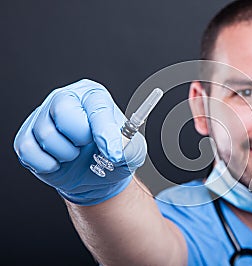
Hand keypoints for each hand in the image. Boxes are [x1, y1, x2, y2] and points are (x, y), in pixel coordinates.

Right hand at [14, 79, 146, 204]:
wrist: (95, 176)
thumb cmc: (113, 156)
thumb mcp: (132, 153)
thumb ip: (128, 148)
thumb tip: (116, 149)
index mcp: (93, 95)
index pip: (96, 105)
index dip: (104, 130)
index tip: (113, 153)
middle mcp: (65, 99)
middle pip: (63, 111)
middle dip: (79, 137)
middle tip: (88, 145)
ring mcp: (42, 116)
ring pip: (46, 135)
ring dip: (66, 155)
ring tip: (75, 154)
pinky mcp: (26, 136)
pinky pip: (29, 151)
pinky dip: (47, 165)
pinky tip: (59, 162)